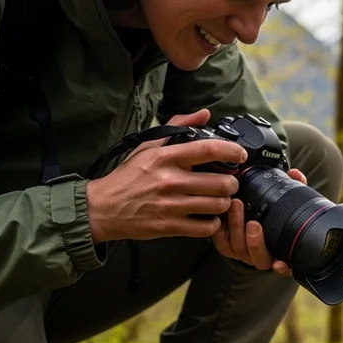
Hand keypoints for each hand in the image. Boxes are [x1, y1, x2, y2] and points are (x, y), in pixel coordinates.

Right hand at [85, 109, 244, 242]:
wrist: (102, 208)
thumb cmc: (128, 177)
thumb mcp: (148, 147)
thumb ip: (178, 127)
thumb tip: (203, 114)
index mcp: (165, 157)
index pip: (209, 150)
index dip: (232, 151)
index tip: (240, 155)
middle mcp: (169, 180)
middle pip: (221, 182)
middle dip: (232, 183)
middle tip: (230, 183)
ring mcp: (170, 205)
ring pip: (218, 206)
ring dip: (225, 203)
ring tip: (219, 200)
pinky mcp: (169, 226)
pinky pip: (206, 227)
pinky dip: (214, 223)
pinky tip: (209, 217)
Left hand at [211, 168, 307, 275]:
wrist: (254, 214)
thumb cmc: (275, 213)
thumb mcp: (288, 201)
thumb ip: (295, 188)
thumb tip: (295, 174)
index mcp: (281, 253)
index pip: (284, 266)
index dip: (282, 267)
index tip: (279, 263)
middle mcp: (261, 257)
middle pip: (258, 257)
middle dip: (255, 242)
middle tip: (253, 223)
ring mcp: (243, 253)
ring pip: (237, 248)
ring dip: (236, 228)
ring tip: (236, 205)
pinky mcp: (226, 246)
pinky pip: (221, 242)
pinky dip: (220, 230)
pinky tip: (221, 213)